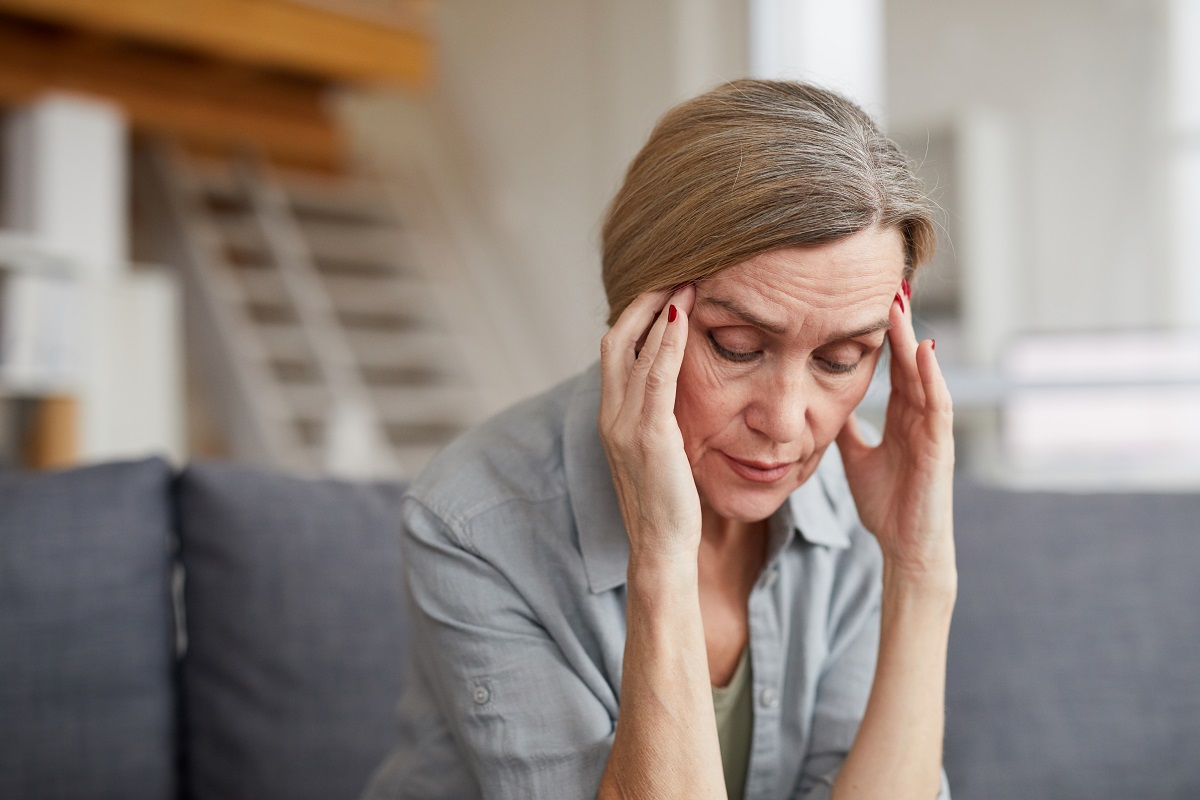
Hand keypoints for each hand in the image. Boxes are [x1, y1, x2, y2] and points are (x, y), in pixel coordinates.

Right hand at [599, 285, 700, 564]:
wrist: (661, 551)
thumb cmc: (668, 508)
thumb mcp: (659, 457)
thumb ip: (659, 424)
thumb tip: (677, 399)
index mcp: (612, 420)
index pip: (615, 354)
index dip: (636, 318)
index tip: (665, 291)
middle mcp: (610, 417)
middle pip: (616, 340)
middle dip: (643, 302)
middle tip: (674, 273)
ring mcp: (625, 425)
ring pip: (632, 350)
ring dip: (659, 311)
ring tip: (686, 280)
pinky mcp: (649, 435)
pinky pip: (655, 375)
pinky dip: (667, 341)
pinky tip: (684, 315)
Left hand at [836, 288, 955, 581]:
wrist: (904, 548)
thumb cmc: (886, 506)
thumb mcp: (855, 457)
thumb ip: (846, 428)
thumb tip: (822, 403)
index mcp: (900, 415)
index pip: (890, 363)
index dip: (880, 331)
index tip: (866, 297)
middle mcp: (919, 415)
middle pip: (908, 357)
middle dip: (898, 321)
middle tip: (887, 282)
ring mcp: (932, 428)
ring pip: (923, 371)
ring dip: (912, 336)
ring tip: (901, 302)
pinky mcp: (940, 446)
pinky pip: (938, 404)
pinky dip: (931, 375)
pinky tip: (921, 349)